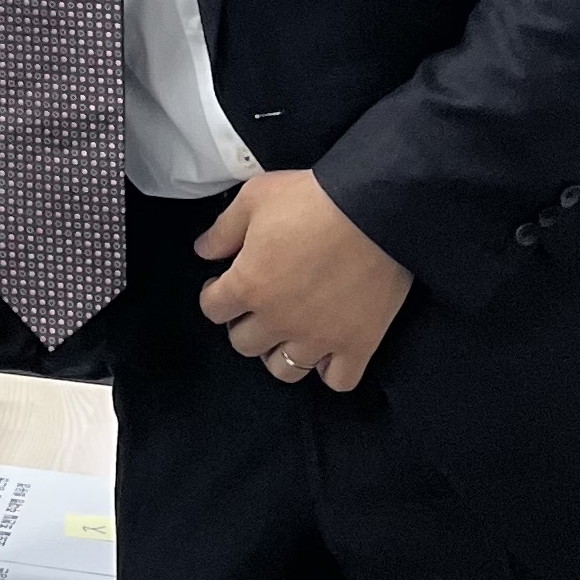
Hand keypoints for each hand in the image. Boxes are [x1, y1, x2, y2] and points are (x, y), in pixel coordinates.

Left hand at [195, 170, 415, 391]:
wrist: (375, 210)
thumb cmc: (312, 200)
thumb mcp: (253, 199)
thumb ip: (223, 230)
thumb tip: (204, 251)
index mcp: (248, 286)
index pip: (212, 309)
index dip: (214, 294)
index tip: (224, 283)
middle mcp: (279, 320)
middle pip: (243, 343)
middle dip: (243, 323)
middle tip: (258, 303)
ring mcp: (320, 338)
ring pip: (284, 370)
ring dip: (279, 351)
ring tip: (288, 330)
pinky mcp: (359, 344)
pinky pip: (338, 381)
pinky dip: (329, 370)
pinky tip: (327, 349)